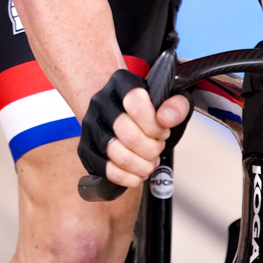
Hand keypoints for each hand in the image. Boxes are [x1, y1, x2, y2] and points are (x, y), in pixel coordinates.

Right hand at [77, 69, 190, 187]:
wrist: (117, 106)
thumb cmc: (146, 104)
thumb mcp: (168, 96)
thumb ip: (176, 105)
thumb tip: (166, 119)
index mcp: (121, 84)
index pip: (137, 105)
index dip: (155, 125)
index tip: (163, 131)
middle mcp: (101, 103)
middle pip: (129, 135)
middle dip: (152, 148)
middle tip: (158, 147)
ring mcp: (90, 127)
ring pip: (118, 155)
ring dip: (142, 165)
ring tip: (151, 161)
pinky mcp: (86, 149)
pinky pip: (107, 171)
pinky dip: (128, 178)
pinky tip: (138, 174)